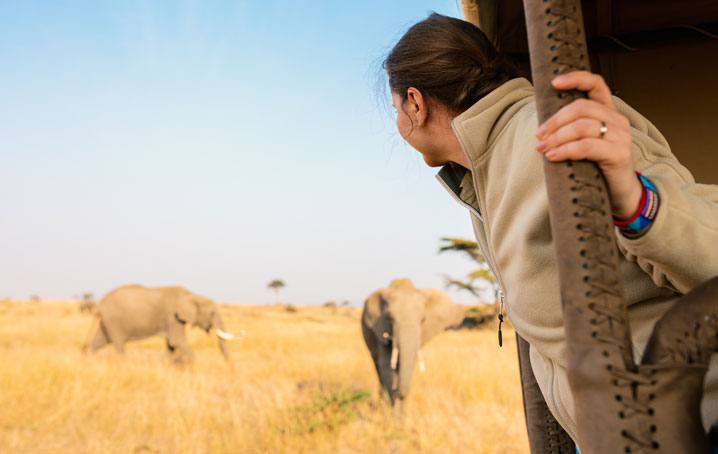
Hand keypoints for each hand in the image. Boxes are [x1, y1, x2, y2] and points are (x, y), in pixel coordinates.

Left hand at [535, 71, 642, 219]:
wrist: (620, 194)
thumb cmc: (598, 167)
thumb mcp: (586, 143)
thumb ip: (573, 129)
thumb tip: (543, 126)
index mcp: (608, 112)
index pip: (596, 84)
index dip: (576, 79)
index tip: (555, 82)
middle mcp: (617, 120)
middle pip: (581, 107)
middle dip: (555, 120)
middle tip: (539, 135)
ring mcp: (620, 136)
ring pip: (582, 126)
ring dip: (557, 137)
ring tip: (542, 148)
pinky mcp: (618, 154)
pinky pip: (586, 146)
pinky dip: (565, 150)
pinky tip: (553, 157)